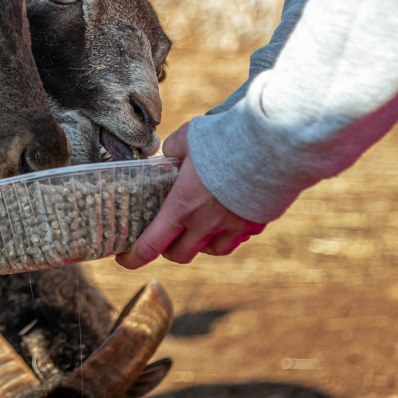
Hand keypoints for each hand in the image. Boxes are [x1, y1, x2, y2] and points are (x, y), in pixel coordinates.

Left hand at [116, 122, 265, 268]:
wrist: (271, 145)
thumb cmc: (223, 139)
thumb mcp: (187, 137)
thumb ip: (174, 148)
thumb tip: (171, 152)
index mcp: (182, 206)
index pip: (151, 244)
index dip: (134, 258)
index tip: (125, 260)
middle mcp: (206, 223)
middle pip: (181, 254)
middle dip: (170, 250)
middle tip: (166, 237)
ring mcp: (234, 226)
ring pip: (214, 250)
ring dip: (203, 244)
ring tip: (200, 228)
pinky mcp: (258, 222)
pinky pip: (241, 237)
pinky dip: (232, 233)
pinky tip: (231, 216)